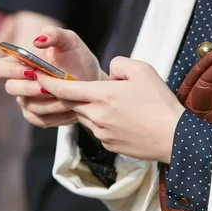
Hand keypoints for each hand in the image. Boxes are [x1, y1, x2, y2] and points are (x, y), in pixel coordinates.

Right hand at [0, 26, 103, 127]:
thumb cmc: (78, 58)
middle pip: (11, 88)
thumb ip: (55, 34)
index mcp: (21, 63)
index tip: (31, 70)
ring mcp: (28, 101)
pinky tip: (71, 107)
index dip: (10, 71)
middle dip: (32, 88)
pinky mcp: (39, 116)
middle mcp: (20, 82)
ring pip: (29, 106)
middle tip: (52, 86)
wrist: (93, 80)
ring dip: (50, 101)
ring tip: (69, 95)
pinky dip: (57, 115)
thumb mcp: (70, 41)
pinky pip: (40, 120)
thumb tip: (38, 40)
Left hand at [36, 57, 185, 162]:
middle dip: (68, 94)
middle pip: (71, 103)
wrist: (175, 138)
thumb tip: (108, 73)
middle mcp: (96, 116)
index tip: (36, 76)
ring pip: (84, 117)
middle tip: (71, 85)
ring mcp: (101, 133)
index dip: (47, 81)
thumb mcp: (143, 70)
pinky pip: (98, 130)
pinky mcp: (110, 146)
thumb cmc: (160, 102)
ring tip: (113, 103)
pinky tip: (124, 119)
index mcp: (101, 95)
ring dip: (89, 108)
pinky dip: (103, 122)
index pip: (63, 88)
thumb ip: (118, 64)